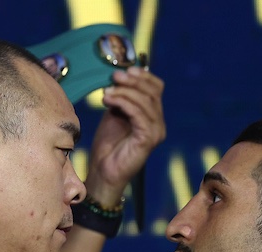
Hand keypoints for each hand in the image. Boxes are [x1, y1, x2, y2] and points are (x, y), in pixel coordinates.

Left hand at [84, 66, 164, 207]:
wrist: (103, 172)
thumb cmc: (108, 145)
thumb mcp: (114, 114)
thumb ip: (121, 98)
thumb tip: (120, 76)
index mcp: (152, 116)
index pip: (156, 87)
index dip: (142, 75)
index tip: (124, 69)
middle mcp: (158, 124)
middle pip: (152, 91)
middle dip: (132, 81)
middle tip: (114, 76)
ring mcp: (156, 132)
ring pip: (146, 101)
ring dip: (124, 92)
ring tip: (106, 93)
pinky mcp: (148, 140)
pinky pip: (139, 115)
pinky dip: (123, 103)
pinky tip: (109, 100)